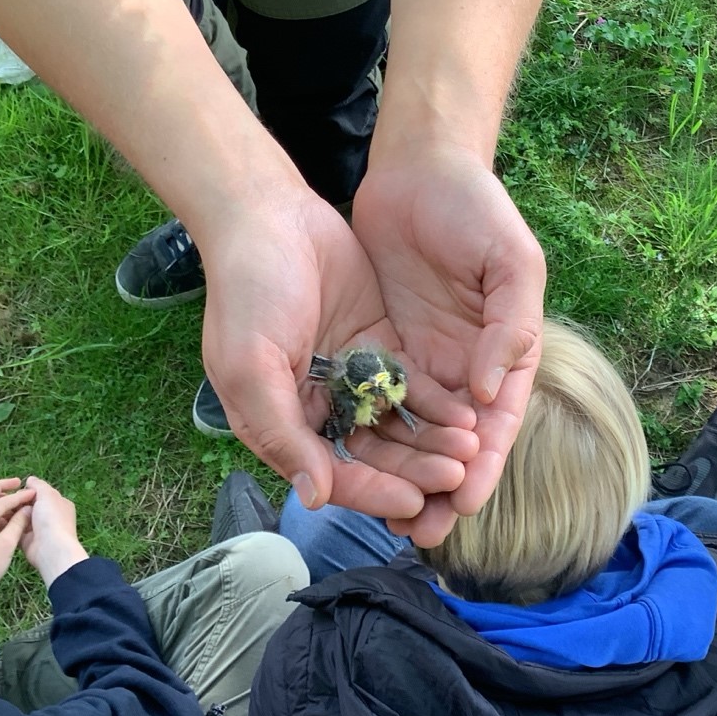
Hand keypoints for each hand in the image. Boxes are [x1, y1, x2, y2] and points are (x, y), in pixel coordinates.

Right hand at [18, 476, 88, 586]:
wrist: (51, 549)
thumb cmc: (52, 519)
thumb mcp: (48, 495)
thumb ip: (39, 485)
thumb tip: (30, 479)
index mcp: (58, 504)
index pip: (41, 494)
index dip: (27, 491)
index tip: (12, 490)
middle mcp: (49, 517)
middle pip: (28, 506)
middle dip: (15, 503)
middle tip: (0, 500)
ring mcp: (38, 530)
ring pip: (20, 518)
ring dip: (9, 514)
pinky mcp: (27, 541)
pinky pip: (15, 530)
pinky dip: (7, 526)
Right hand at [199, 185, 479, 523]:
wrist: (268, 214)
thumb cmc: (247, 291)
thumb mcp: (250, 365)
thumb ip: (282, 432)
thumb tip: (315, 497)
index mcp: (280, 421)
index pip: (333, 474)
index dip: (373, 491)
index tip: (414, 501)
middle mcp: (318, 407)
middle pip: (373, 456)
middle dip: (413, 471)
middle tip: (455, 476)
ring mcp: (350, 376)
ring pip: (398, 425)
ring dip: (431, 441)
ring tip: (468, 449)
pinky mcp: (377, 345)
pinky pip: (411, 385)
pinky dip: (436, 403)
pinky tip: (466, 414)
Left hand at [354, 146, 545, 545]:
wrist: (420, 168)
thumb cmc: (477, 209)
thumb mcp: (511, 260)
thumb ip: (508, 324)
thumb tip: (487, 390)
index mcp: (504, 352)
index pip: (496, 423)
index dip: (483, 466)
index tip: (464, 504)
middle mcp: (465, 364)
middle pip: (454, 440)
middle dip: (440, 487)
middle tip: (422, 531)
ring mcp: (422, 356)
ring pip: (412, 428)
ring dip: (401, 471)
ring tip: (385, 515)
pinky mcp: (382, 342)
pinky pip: (374, 396)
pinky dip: (369, 431)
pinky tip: (350, 463)